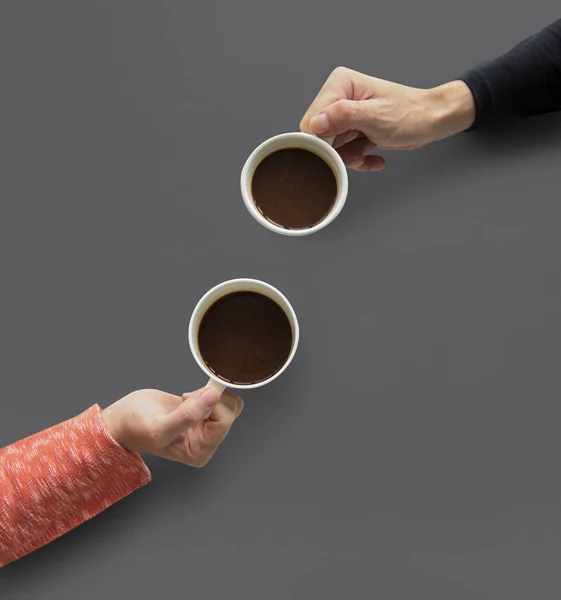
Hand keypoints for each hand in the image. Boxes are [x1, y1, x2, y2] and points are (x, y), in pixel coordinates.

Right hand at [101, 387, 242, 466]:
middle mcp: (206, 442)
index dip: (211, 404)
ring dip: (207, 394)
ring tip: (185, 399)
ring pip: (228, 403)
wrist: (122, 420)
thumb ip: (187, 415)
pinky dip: (207, 391)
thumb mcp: (158, 426)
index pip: (223, 421)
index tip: (188, 397)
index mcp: (199, 452)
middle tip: (185, 399)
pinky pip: (220, 399)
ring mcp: (206, 427)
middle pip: (229, 411)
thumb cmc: (135, 428)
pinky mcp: (204, 414)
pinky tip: (188, 397)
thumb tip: (212, 397)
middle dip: (209, 398)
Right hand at [300, 67, 475, 170]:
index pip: (312, 119)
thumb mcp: (375, 116)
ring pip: (333, 147)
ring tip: (369, 151)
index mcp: (340, 85)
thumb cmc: (411, 114)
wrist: (431, 121)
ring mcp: (345, 114)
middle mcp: (339, 97)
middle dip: (339, 152)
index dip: (322, 141)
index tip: (339, 152)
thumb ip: (342, 117)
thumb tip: (315, 123)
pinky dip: (358, 159)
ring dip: (351, 157)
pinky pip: (344, 151)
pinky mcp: (352, 128)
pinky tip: (373, 156)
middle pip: (320, 136)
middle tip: (359, 154)